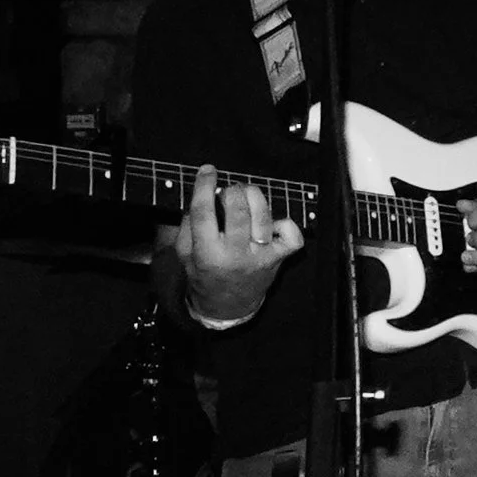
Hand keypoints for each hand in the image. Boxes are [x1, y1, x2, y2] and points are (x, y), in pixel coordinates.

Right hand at [179, 165, 301, 321]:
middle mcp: (235, 255)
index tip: (207, 171)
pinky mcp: (278, 259)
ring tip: (246, 196)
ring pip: (263, 217)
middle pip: (238, 211)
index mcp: (207, 253)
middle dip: (233, 191)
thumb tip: (201, 195)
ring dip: (255, 198)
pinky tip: (270, 222)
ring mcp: (260, 257)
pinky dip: (284, 223)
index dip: (205, 186)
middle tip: (229, 190)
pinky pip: (291, 235)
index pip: (204, 213)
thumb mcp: (185, 253)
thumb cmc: (205, 273)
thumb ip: (188, 225)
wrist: (226, 305)